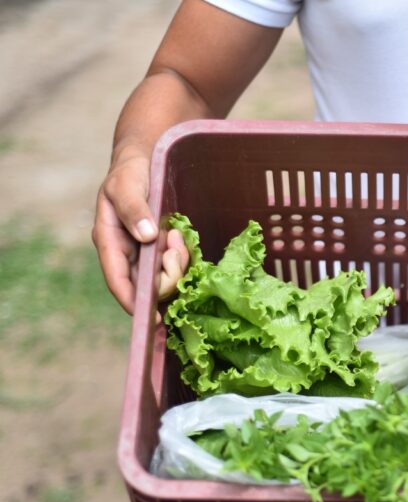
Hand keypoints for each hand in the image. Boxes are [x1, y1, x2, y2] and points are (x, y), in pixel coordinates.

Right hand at [92, 155, 188, 314]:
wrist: (145, 161)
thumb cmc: (130, 172)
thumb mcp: (127, 185)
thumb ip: (134, 209)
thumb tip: (146, 236)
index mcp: (109, 241)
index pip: (118, 280)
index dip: (134, 301)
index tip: (153, 318)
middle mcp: (125, 253)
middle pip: (145, 285)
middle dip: (166, 277)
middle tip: (177, 249)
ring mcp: (142, 253)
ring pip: (161, 277)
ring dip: (176, 265)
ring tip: (178, 237)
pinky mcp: (158, 249)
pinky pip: (173, 265)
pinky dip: (181, 258)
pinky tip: (181, 239)